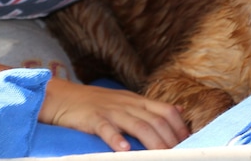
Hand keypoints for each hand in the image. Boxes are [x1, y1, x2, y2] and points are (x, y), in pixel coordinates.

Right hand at [40, 78, 188, 150]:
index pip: (166, 111)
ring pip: (137, 125)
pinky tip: (124, 150)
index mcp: (137, 100)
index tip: (188, 145)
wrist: (62, 97)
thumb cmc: (96, 103)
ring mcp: (110, 110)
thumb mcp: (127, 101)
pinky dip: (116, 139)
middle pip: (156, 120)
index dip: (180, 128)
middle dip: (170, 140)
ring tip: (161, 156)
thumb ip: (152, 107)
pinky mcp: (93, 118)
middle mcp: (127, 104)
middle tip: (177, 156)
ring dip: (152, 142)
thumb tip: (179, 111)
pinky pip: (107, 128)